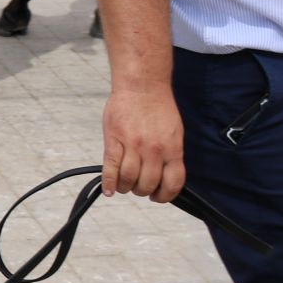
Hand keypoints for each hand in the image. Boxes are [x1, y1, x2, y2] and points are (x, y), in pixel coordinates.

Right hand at [102, 83, 185, 201]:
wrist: (142, 86)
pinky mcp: (114, 141)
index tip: (158, 197)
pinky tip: (109, 190)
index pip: (172, 183)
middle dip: (142, 190)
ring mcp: (133, 146)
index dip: (165, 196)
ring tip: (124, 184)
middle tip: (138, 187)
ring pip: (128, 179)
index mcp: (172, 148)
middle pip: (147, 184)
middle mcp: (154, 150)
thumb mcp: (174, 132)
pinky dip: (109, 183)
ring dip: (126, 187)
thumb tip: (163, 174)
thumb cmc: (158, 106)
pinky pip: (110, 168)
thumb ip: (170, 153)